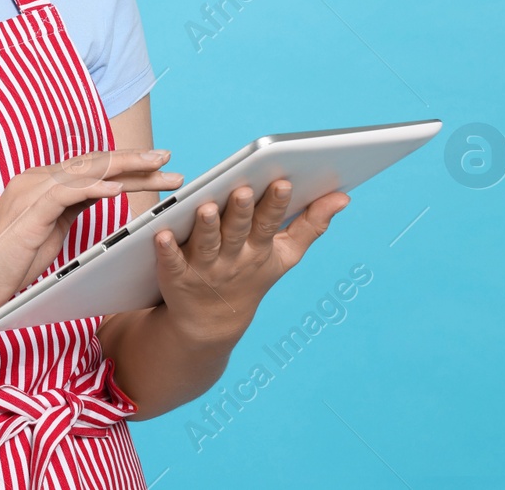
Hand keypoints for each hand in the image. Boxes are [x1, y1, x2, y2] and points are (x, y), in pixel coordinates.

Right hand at [0, 149, 183, 316]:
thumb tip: (101, 197)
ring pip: (87, 171)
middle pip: (95, 164)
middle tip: (169, 158)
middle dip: (135, 160)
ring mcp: (32, 191)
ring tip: (157, 166)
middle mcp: (38, 179)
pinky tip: (119, 188)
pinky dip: (95, 187)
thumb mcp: (49, 232)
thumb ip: (70, 210)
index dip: (127, 166)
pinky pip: (67, 192)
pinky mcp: (29, 209)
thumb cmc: (7, 263)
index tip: (158, 167)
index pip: (93, 169)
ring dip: (125, 168)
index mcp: (44, 184)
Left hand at [153, 179, 349, 344]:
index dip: (276, 204)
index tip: (283, 182)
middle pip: (238, 231)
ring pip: (207, 244)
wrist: (211, 323)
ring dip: (207, 227)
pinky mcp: (176, 276)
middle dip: (243, 211)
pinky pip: (171, 262)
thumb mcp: (285, 255)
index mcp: (259, 248)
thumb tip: (343, 196)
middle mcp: (233, 257)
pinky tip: (161, 234)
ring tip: (207, 207)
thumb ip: (312, 224)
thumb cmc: (251, 274)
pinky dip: (167, 250)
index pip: (270, 223)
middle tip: (244, 190)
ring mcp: (205, 267)